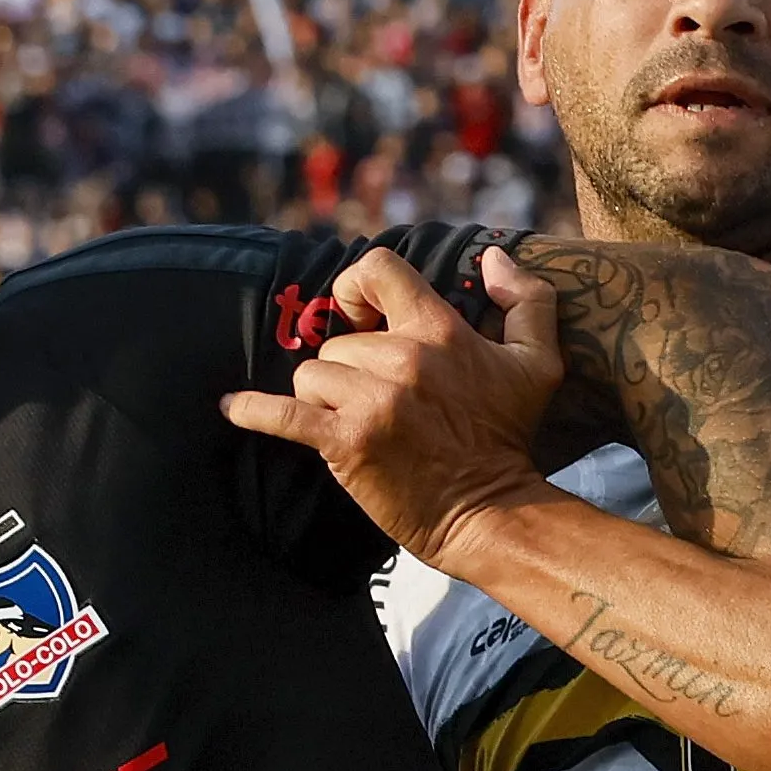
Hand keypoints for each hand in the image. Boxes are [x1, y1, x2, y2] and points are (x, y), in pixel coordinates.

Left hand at [214, 243, 573, 567]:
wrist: (490, 513)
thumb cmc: (508, 439)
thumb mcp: (537, 363)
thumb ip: (526, 300)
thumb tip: (495, 256)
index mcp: (437, 331)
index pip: (376, 271)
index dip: (357, 287)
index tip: (361, 315)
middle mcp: (401, 358)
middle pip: (336, 341)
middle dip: (348, 369)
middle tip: (380, 402)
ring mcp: (370, 401)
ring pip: (312, 375)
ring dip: (325, 398)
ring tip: (358, 424)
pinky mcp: (346, 442)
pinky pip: (284, 414)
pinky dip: (254, 411)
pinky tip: (233, 409)